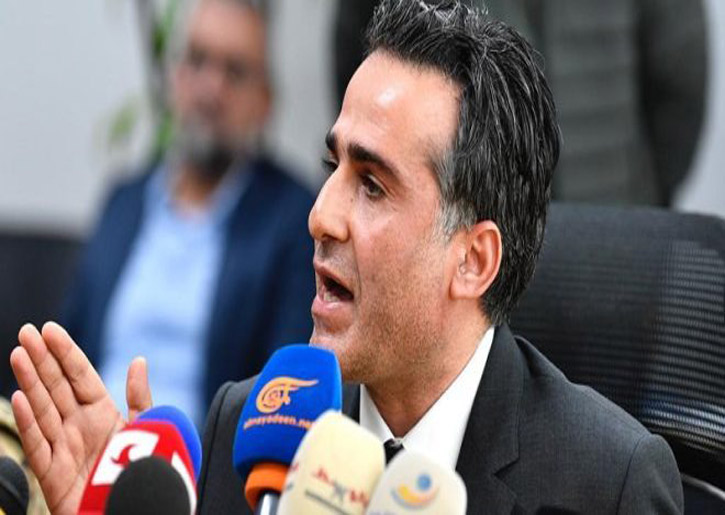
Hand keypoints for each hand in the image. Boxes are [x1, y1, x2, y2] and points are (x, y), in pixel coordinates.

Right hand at [9, 322, 151, 513]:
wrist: (138, 510)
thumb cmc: (142, 472)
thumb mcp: (146, 429)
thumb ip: (140, 397)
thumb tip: (138, 359)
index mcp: (101, 413)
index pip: (80, 375)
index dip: (65, 352)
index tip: (49, 328)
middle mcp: (78, 426)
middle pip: (57, 387)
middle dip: (42, 359)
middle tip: (26, 331)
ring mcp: (64, 448)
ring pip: (43, 408)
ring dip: (30, 382)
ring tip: (19, 354)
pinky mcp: (53, 474)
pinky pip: (38, 445)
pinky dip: (28, 422)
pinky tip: (19, 398)